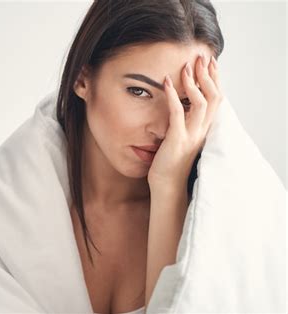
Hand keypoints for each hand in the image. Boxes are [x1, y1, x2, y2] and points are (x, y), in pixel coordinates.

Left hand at [148, 53, 222, 187]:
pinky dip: (173, 95)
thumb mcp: (182, 138)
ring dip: (194, 82)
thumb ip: (186, 123)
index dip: (215, 80)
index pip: (216, 100)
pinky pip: (177, 113)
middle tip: (201, 57)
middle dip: (208, 75)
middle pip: (214, 97)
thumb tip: (181, 106)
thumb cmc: (170, 162)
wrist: (167, 186)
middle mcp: (202, 131)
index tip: (211, 63)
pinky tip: (166, 82)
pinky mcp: (177, 139)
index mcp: (205, 129)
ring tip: (187, 65)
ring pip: (201, 102)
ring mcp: (191, 135)